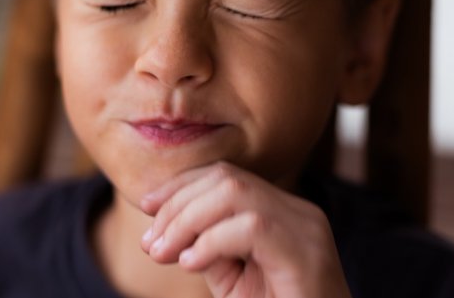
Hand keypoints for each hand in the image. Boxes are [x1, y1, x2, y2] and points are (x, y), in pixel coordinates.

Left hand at [139, 162, 351, 297]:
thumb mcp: (232, 278)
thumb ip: (206, 246)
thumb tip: (167, 226)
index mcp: (283, 211)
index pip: (226, 175)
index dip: (181, 185)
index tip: (147, 207)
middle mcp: (299, 211)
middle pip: (227, 178)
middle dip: (177, 204)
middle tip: (150, 243)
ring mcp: (306, 228)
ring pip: (235, 192)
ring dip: (187, 220)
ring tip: (163, 252)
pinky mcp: (307, 253)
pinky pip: (250, 227)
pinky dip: (211, 241)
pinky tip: (190, 264)